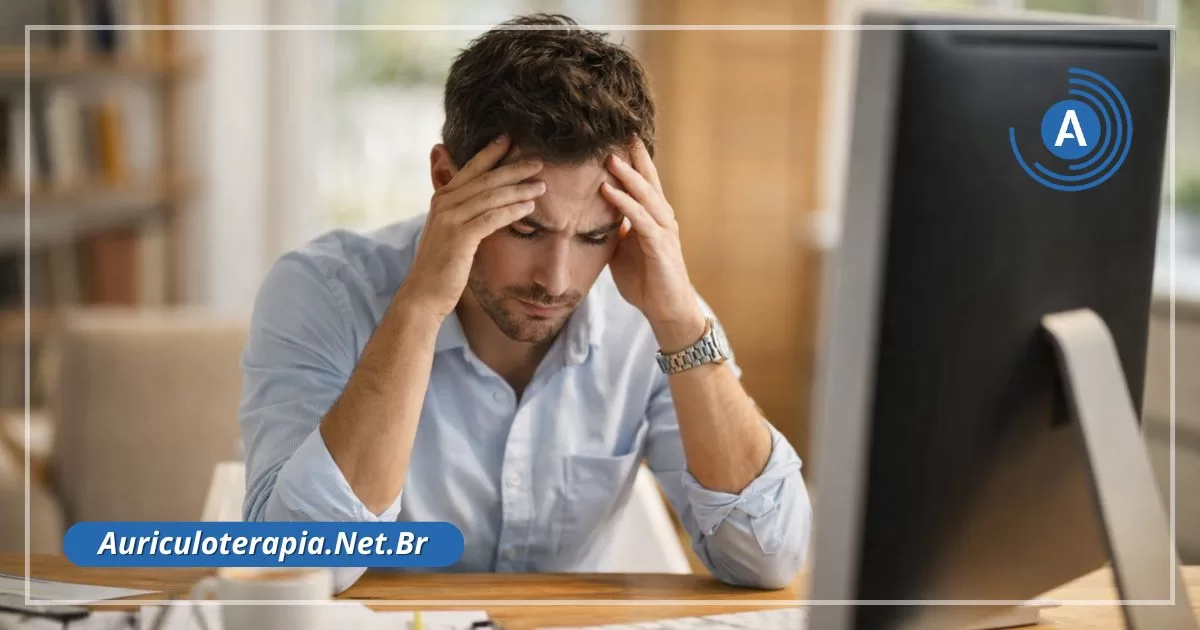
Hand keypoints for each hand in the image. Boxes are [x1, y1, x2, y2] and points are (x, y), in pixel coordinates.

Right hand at [397, 136, 545, 319]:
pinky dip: (512, 211)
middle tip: (539, 161)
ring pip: (491, 196)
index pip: (471, 168)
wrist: (424, 294)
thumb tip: (480, 201)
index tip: (510, 139)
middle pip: (485, 178)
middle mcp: (444, 203)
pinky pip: (491, 218)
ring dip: (519, 189)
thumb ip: (462, 212)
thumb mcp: (450, 232)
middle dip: (513, 168)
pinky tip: (530, 208)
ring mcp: (450, 218)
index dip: (491, 152)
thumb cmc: (442, 265)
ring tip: (541, 185)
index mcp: (442, 198)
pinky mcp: (459, 236)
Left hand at [600, 139, 705, 351]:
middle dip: (633, 156)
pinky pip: (640, 219)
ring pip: (645, 194)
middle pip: (648, 179)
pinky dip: (624, 203)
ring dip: (627, 175)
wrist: (665, 309)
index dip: (632, 159)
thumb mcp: (624, 249)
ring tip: (609, 156)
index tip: (616, 136)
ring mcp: (663, 230)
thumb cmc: (645, 280)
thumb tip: (598, 213)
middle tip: (618, 130)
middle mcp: (662, 217)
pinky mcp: (659, 246)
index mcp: (654, 216)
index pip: (643, 181)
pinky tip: (608, 191)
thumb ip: (616, 228)